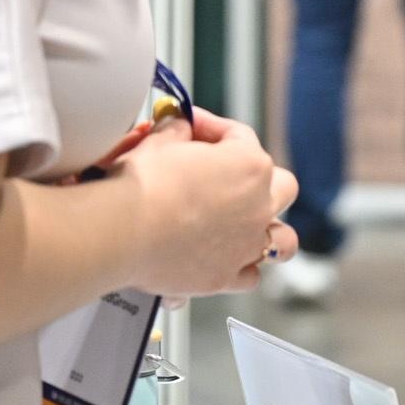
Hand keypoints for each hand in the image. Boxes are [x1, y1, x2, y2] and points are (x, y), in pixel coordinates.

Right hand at [120, 109, 297, 297]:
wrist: (122, 230)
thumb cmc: (143, 184)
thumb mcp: (161, 141)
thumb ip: (178, 131)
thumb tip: (179, 127)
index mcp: (249, 165)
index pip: (240, 136)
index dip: (212, 129)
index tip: (191, 129)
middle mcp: (258, 206)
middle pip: (281, 187)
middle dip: (260, 180)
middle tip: (229, 177)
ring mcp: (246, 244)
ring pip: (282, 239)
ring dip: (269, 231)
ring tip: (249, 227)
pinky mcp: (224, 277)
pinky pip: (248, 276)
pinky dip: (239, 268)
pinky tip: (222, 260)